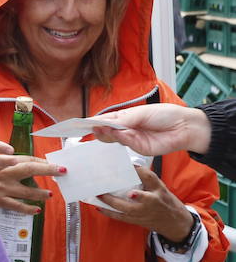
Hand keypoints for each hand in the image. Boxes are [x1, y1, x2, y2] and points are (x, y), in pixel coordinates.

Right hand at [0, 90, 60, 212]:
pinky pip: (12, 206)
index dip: (37, 158)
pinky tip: (35, 210)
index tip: (49, 160)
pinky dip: (24, 209)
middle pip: (28, 169)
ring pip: (23, 191)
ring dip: (38, 193)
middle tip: (62, 171)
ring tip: (49, 195)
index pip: (20, 156)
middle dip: (47, 170)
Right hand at [92, 104, 210, 155]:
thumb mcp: (140, 113)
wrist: (185, 127)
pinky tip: (110, 133)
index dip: (91, 121)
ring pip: (112, 138)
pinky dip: (116, 138)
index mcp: (125, 118)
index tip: (77, 123)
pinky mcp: (138, 148)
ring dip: (103, 134)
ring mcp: (131, 139)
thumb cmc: (165, 115)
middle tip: (83, 129)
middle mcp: (126, 129)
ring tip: (95, 130)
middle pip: (105, 130)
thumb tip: (103, 124)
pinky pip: (123, 143)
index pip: (104, 119)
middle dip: (94, 129)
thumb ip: (122, 120)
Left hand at [95, 165, 193, 241]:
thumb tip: (130, 165)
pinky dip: (108, 212)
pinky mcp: (135, 220)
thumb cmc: (166, 202)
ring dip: (110, 202)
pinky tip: (99, 206)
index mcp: (158, 191)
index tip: (131, 166)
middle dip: (124, 194)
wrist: (175, 223)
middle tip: (108, 187)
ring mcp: (142, 214)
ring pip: (124, 209)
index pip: (150, 178)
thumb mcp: (161, 187)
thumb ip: (147, 177)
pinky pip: (120, 217)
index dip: (140, 172)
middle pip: (138, 198)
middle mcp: (150, 203)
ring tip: (99, 194)